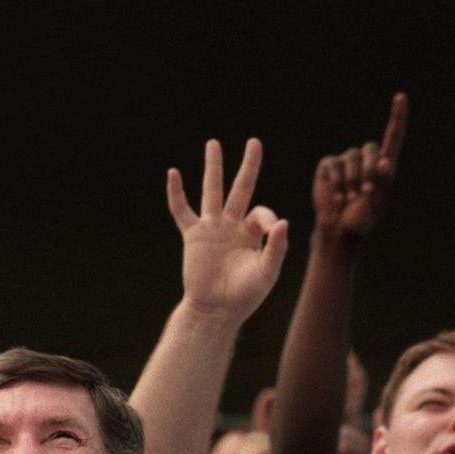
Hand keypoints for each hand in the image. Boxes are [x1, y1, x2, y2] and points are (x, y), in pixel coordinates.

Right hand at [168, 139, 288, 325]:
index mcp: (252, 234)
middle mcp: (232, 226)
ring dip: (213, 167)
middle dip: (249, 166)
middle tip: (254, 142)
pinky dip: (176, 193)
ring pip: (213, 191)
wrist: (216, 311)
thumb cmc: (244, 296)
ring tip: (213, 143)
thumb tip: (282, 221)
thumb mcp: (268, 272)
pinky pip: (182, 211)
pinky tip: (172, 173)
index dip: (267, 218)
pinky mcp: (193, 236)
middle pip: (241, 188)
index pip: (262, 212)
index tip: (271, 230)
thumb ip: (276, 247)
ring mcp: (212, 228)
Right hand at [312, 92, 408, 246]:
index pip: (393, 136)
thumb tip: (384, 162)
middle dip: (368, 170)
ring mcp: (346, 161)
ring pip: (351, 158)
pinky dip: (336, 181)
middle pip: (370, 148)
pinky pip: (333, 164)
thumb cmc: (362, 217)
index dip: (397, 116)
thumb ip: (383, 182)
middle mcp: (366, 159)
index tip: (400, 97)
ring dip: (351, 180)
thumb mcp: (378, 202)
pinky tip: (337, 196)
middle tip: (365, 192)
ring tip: (349, 198)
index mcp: (383, 166)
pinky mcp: (329, 166)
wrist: (339, 229)